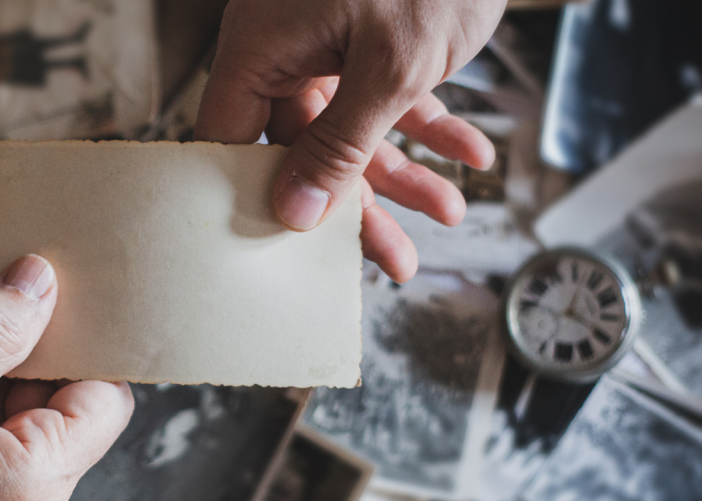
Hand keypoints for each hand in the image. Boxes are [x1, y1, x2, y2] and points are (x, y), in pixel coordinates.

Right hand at [196, 0, 505, 281]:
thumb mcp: (389, 70)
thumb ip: (340, 144)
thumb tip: (294, 213)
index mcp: (264, 50)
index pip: (229, 141)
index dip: (252, 198)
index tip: (285, 253)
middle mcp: (289, 51)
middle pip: (303, 149)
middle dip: (360, 203)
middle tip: (395, 260)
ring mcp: (332, 45)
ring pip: (355, 129)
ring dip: (407, 170)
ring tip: (451, 210)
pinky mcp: (376, 40)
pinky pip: (392, 97)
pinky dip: (432, 124)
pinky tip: (472, 152)